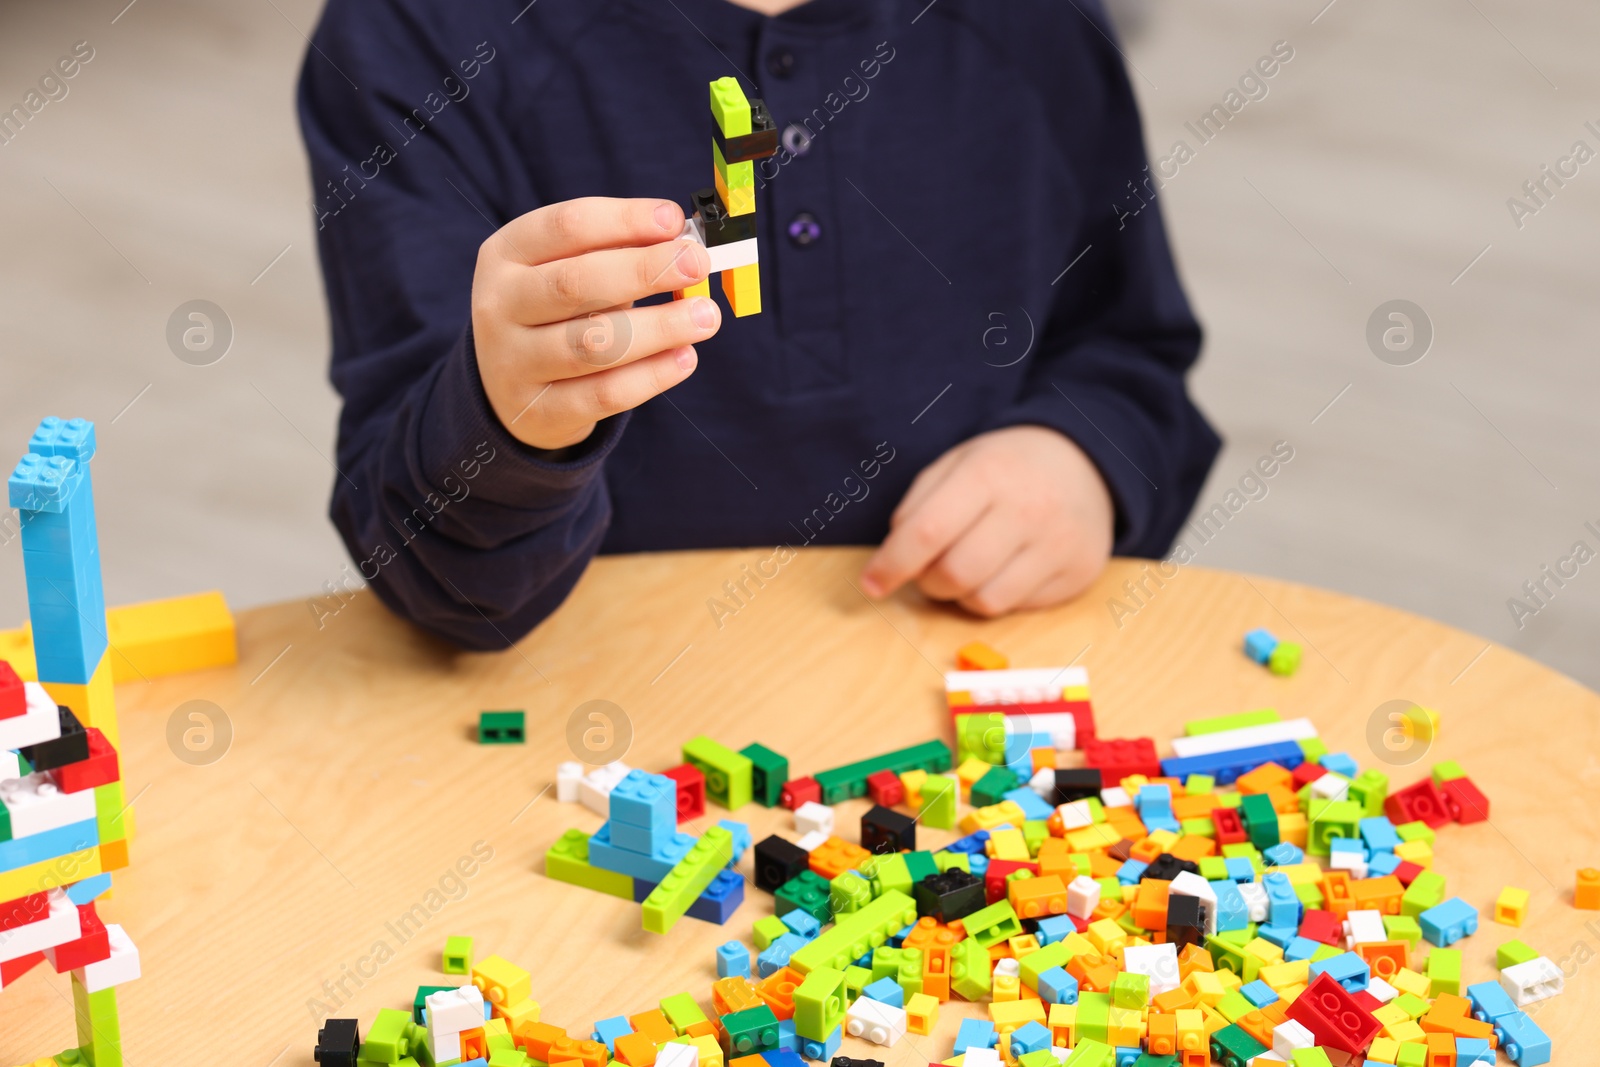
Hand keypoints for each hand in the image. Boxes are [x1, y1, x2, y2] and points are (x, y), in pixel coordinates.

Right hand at [472, 197, 720, 449]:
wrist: (506, 389)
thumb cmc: (555, 312)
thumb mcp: (565, 268)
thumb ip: (616, 252)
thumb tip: (682, 244)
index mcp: (506, 254)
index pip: (567, 226)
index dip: (624, 220)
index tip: (674, 220)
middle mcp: (500, 305)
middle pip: (575, 283)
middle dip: (644, 270)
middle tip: (696, 264)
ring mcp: (514, 363)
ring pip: (593, 344)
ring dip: (659, 327)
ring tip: (706, 316)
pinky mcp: (540, 412)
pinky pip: (604, 394)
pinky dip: (651, 376)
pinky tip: (686, 357)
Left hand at [860, 426, 1113, 615]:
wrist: (1085, 464)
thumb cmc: (1006, 468)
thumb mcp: (958, 463)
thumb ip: (919, 505)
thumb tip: (894, 556)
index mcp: (988, 474)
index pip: (928, 531)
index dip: (892, 564)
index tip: (871, 584)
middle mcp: (1027, 510)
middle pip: (954, 574)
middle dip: (927, 582)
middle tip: (929, 568)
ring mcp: (1058, 545)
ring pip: (984, 602)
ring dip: (961, 595)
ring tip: (968, 566)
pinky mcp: (1077, 574)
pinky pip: (1016, 608)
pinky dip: (996, 597)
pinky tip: (1003, 570)